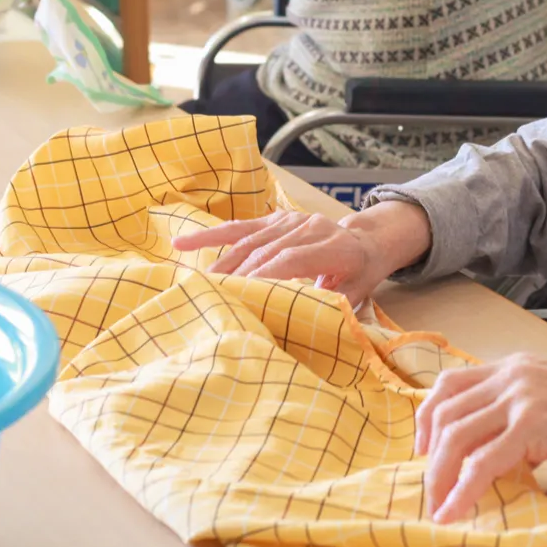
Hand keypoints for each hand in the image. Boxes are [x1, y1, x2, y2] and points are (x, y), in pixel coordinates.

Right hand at [172, 201, 431, 307]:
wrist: (365, 241)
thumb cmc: (359, 274)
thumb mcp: (358, 294)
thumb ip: (336, 307)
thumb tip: (309, 328)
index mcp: (333, 247)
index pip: (291, 260)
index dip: (265, 277)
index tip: (241, 297)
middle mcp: (310, 227)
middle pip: (266, 251)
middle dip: (238, 277)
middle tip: (211, 300)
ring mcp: (290, 219)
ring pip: (249, 241)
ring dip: (222, 264)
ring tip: (198, 287)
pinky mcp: (274, 218)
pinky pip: (239, 227)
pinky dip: (210, 236)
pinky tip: (181, 243)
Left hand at [414, 354, 546, 522]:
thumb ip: (521, 416)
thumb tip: (502, 454)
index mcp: (511, 367)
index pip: (450, 383)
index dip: (428, 416)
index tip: (425, 448)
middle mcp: (508, 375)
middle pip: (445, 411)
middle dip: (428, 453)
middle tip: (430, 485)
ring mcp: (519, 398)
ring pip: (456, 435)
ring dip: (439, 475)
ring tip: (438, 504)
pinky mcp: (533, 424)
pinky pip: (483, 461)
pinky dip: (462, 489)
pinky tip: (456, 510)